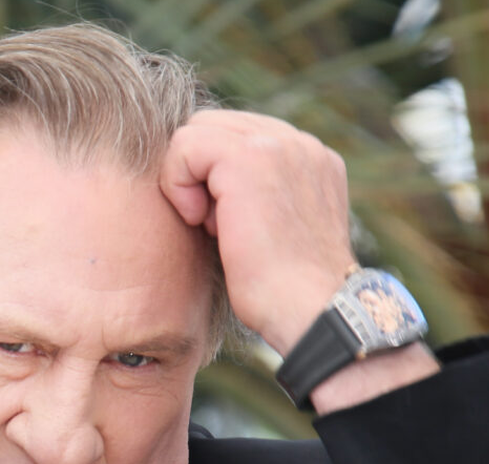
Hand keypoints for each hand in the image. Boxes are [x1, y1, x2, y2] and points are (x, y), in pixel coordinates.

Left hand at [159, 110, 355, 355]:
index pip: (240, 135)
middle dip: (200, 174)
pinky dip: (177, 183)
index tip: (227, 224)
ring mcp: (278, 144)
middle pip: (215, 126)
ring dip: (189, 180)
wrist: (310, 312)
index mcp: (311, 158)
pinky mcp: (247, 157)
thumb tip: (211, 187)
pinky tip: (199, 222)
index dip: (216, 177)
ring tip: (212, 226)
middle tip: (215, 226)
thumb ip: (259, 194)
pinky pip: (184, 145)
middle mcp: (301, 142)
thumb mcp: (279, 229)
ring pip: (197, 131)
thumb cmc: (287, 291)